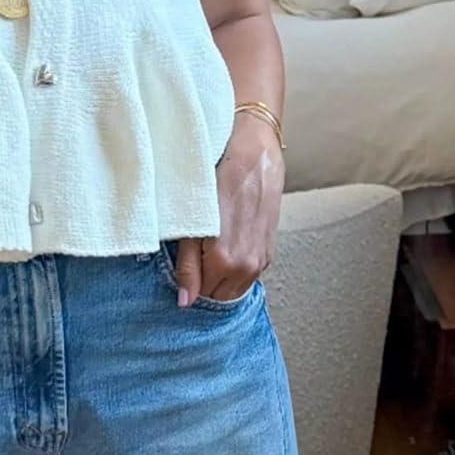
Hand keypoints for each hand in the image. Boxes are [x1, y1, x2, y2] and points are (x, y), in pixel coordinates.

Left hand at [172, 111, 285, 304]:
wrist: (253, 153)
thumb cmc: (218, 180)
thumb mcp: (192, 224)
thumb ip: (187, 267)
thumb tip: (184, 301)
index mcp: (224, 262)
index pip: (201, 296)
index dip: (190, 283)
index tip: (185, 266)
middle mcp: (246, 267)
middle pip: (219, 296)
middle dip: (206, 283)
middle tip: (196, 257)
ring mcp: (261, 260)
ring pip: (235, 287)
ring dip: (221, 277)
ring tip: (211, 249)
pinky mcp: (269, 250)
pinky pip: (249, 273)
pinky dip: (236, 266)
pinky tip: (228, 243)